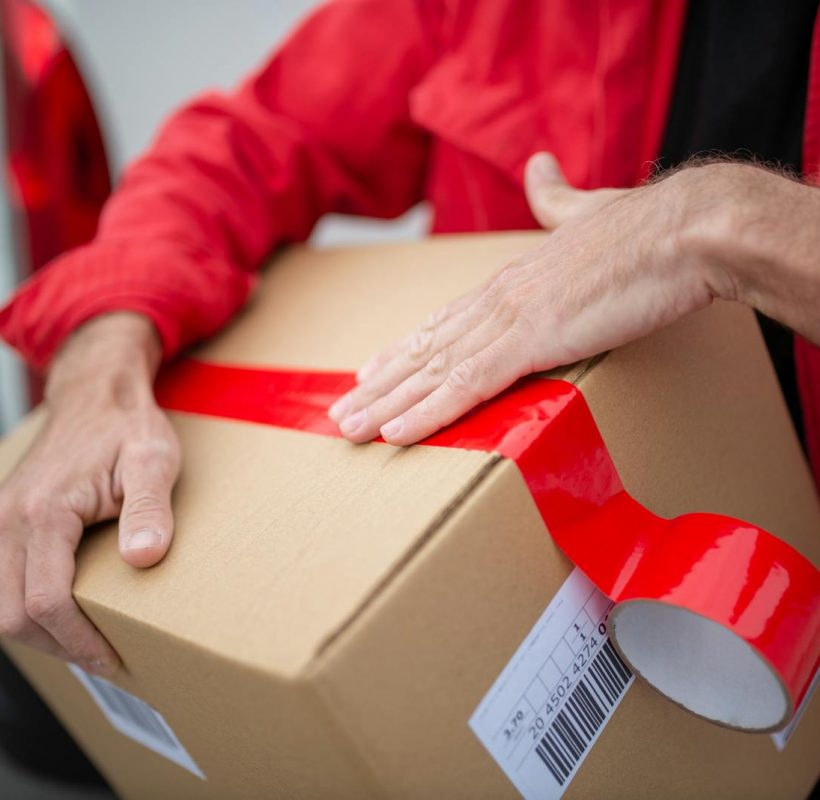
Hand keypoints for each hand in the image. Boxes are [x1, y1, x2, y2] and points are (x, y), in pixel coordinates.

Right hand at [0, 313, 179, 674]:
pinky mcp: (3, 522)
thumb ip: (148, 509)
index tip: (113, 659)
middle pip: (9, 614)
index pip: (45, 600)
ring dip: (36, 633)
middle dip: (56, 646)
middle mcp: (8, 519)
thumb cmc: (126, 428)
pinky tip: (58, 615)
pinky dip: (21, 608)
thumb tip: (142, 558)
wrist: (95, 396)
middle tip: (103, 659)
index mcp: (45, 511)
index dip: (78, 640)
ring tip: (84, 643)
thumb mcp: (153, 462)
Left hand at [328, 157, 756, 445]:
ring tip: (349, 428)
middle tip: (343, 412)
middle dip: (382, 384)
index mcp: (512, 281)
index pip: (444, 323)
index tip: (372, 369)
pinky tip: (395, 432)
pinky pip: (468, 384)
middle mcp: (498, 300)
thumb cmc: (648, 229)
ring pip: (433, 370)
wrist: (687, 230)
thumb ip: (558, 199)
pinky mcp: (531, 340)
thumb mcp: (591, 212)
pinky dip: (428, 411)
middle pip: (425, 349)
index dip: (405, 349)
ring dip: (388, 403)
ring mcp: (510, 319)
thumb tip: (539, 167)